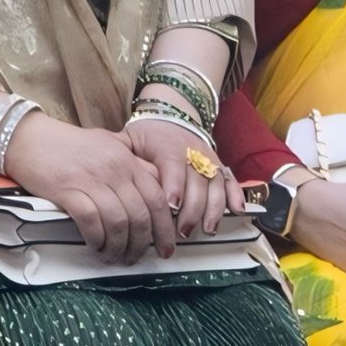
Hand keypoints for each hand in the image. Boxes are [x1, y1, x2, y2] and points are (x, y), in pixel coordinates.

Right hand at [9, 118, 170, 263]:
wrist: (28, 137)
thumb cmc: (67, 145)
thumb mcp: (108, 145)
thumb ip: (133, 164)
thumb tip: (156, 187)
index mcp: (127, 159)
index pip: (158, 198)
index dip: (164, 228)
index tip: (165, 247)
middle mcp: (115, 169)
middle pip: (140, 215)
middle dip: (141, 245)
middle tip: (134, 258)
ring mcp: (92, 179)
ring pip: (119, 223)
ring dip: (118, 247)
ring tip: (113, 257)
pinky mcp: (69, 190)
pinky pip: (92, 222)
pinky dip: (96, 240)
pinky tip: (95, 246)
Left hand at [120, 120, 242, 249]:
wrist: (171, 114)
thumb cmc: (148, 135)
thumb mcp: (132, 141)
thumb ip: (124, 159)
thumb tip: (109, 177)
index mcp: (167, 145)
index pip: (173, 165)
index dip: (174, 186)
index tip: (171, 206)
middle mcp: (192, 150)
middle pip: (197, 180)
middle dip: (192, 208)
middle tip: (182, 230)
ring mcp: (208, 158)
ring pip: (216, 183)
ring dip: (213, 208)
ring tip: (206, 229)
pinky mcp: (218, 165)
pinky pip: (230, 180)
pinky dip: (235, 195)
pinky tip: (236, 211)